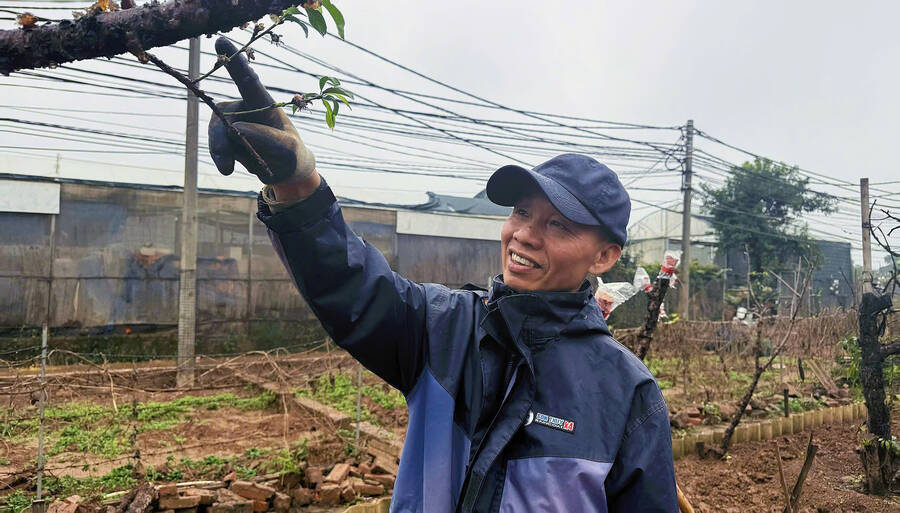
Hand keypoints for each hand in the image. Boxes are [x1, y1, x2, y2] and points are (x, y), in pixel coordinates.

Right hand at [208, 37, 316, 187]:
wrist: (285, 173)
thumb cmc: (291, 154)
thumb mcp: (288, 148)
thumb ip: (267, 137)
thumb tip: (237, 126)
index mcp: (263, 103)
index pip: (247, 79)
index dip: (234, 60)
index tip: (221, 41)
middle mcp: (244, 107)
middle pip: (222, 113)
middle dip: (220, 135)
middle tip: (225, 159)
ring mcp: (233, 122)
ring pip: (216, 130)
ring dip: (220, 149)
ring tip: (228, 168)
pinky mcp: (227, 138)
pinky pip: (216, 144)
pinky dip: (219, 157)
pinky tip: (228, 169)